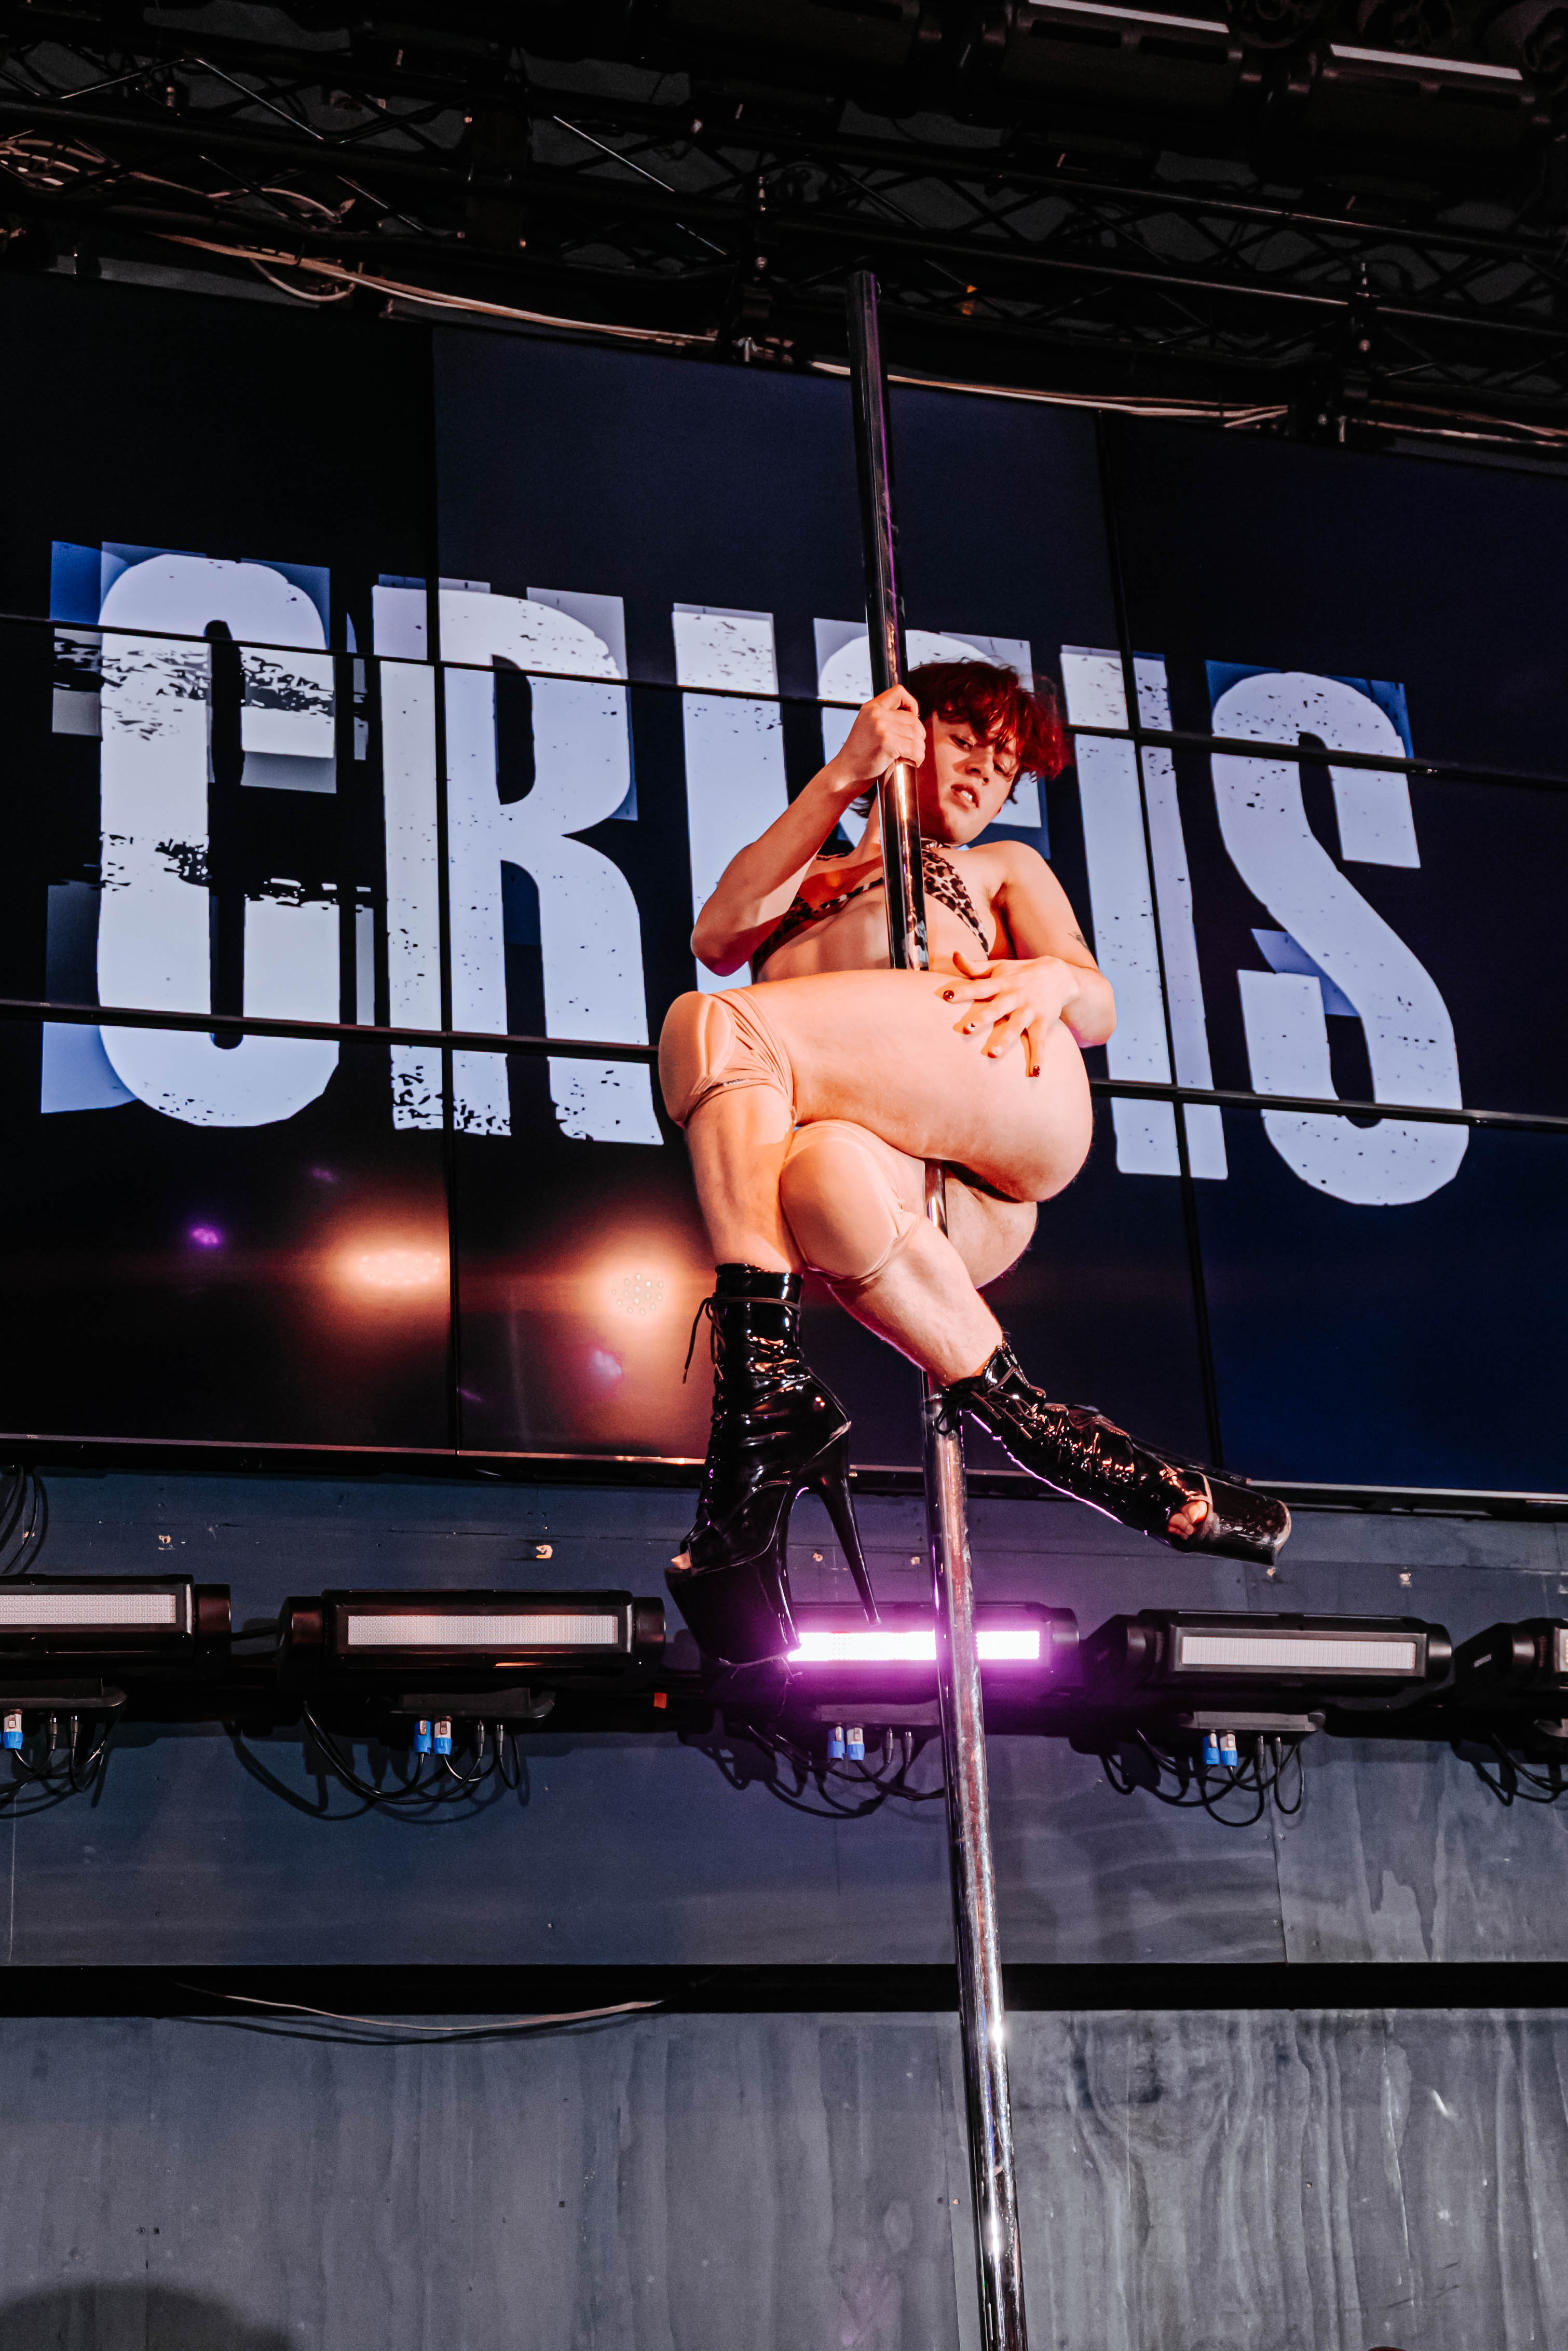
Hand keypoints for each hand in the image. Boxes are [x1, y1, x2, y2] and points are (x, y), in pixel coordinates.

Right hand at [827, 685, 925, 793]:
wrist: (845, 773)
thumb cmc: (859, 755)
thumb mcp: (869, 727)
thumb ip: (887, 719)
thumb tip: (914, 719)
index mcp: (871, 707)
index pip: (898, 692)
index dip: (911, 703)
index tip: (913, 716)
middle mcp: (876, 714)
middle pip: (913, 718)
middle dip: (918, 735)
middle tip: (913, 746)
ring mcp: (881, 727)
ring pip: (916, 735)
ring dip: (919, 749)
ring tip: (912, 756)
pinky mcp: (887, 743)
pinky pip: (914, 748)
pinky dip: (917, 757)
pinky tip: (912, 761)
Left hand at [938, 947, 1081, 1075]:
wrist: (1059, 975)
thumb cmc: (1020, 973)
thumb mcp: (999, 967)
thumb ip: (975, 967)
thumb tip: (954, 954)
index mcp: (1002, 983)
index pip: (979, 986)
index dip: (964, 990)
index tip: (946, 995)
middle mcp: (1015, 996)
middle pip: (997, 1008)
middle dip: (983, 1018)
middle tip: (967, 1028)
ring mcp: (1030, 1010)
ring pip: (1016, 1027)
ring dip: (1005, 1041)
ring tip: (992, 1055)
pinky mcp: (1043, 1022)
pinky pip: (1040, 1041)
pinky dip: (1039, 1057)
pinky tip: (1035, 1073)